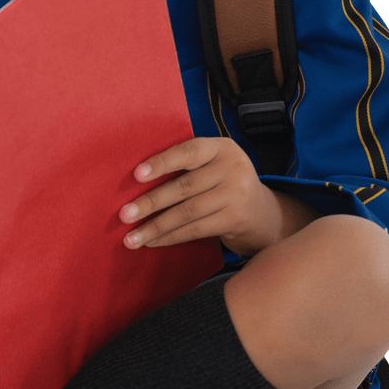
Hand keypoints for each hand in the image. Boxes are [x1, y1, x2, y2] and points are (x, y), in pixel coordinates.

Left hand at [119, 137, 316, 257]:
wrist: (264, 214)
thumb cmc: (224, 184)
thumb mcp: (214, 165)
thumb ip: (187, 165)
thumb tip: (137, 178)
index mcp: (222, 147)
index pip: (188, 152)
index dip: (161, 162)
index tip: (136, 175)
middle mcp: (233, 167)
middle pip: (184, 186)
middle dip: (150, 203)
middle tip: (124, 214)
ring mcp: (238, 194)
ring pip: (187, 212)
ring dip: (155, 226)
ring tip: (132, 237)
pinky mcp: (236, 219)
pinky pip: (196, 229)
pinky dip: (171, 237)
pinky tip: (153, 241)